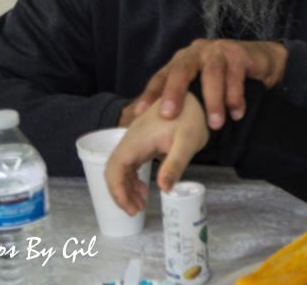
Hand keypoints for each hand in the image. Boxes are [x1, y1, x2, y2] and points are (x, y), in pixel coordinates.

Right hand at [105, 93, 208, 214]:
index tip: (131, 207)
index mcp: (136, 139)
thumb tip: (164, 189)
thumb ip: (175, 164)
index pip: (114, 168)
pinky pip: (129, 163)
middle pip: (113, 170)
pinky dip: (132, 178)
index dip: (118, 191)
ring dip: (126, 187)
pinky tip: (144, 188)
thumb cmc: (191, 116)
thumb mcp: (188, 141)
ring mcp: (134, 140)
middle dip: (120, 193)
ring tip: (140, 204)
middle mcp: (130, 139)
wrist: (192, 95)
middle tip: (136, 210)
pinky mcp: (141, 141)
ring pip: (120, 168)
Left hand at [131, 39, 287, 129]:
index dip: (150, 94)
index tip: (140, 112)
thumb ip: (185, 101)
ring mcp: (218, 51)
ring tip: (214, 124)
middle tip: (170, 115)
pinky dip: (235, 97)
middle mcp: (197, 52)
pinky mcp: (239, 53)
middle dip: (174, 92)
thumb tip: (160, 126)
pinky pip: (235, 76)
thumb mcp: (201, 87)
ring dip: (212, 101)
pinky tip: (236, 113)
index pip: (162, 76)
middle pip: (182, 69)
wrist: (260, 61)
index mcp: (182, 60)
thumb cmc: (225, 79)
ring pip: (212, 74)